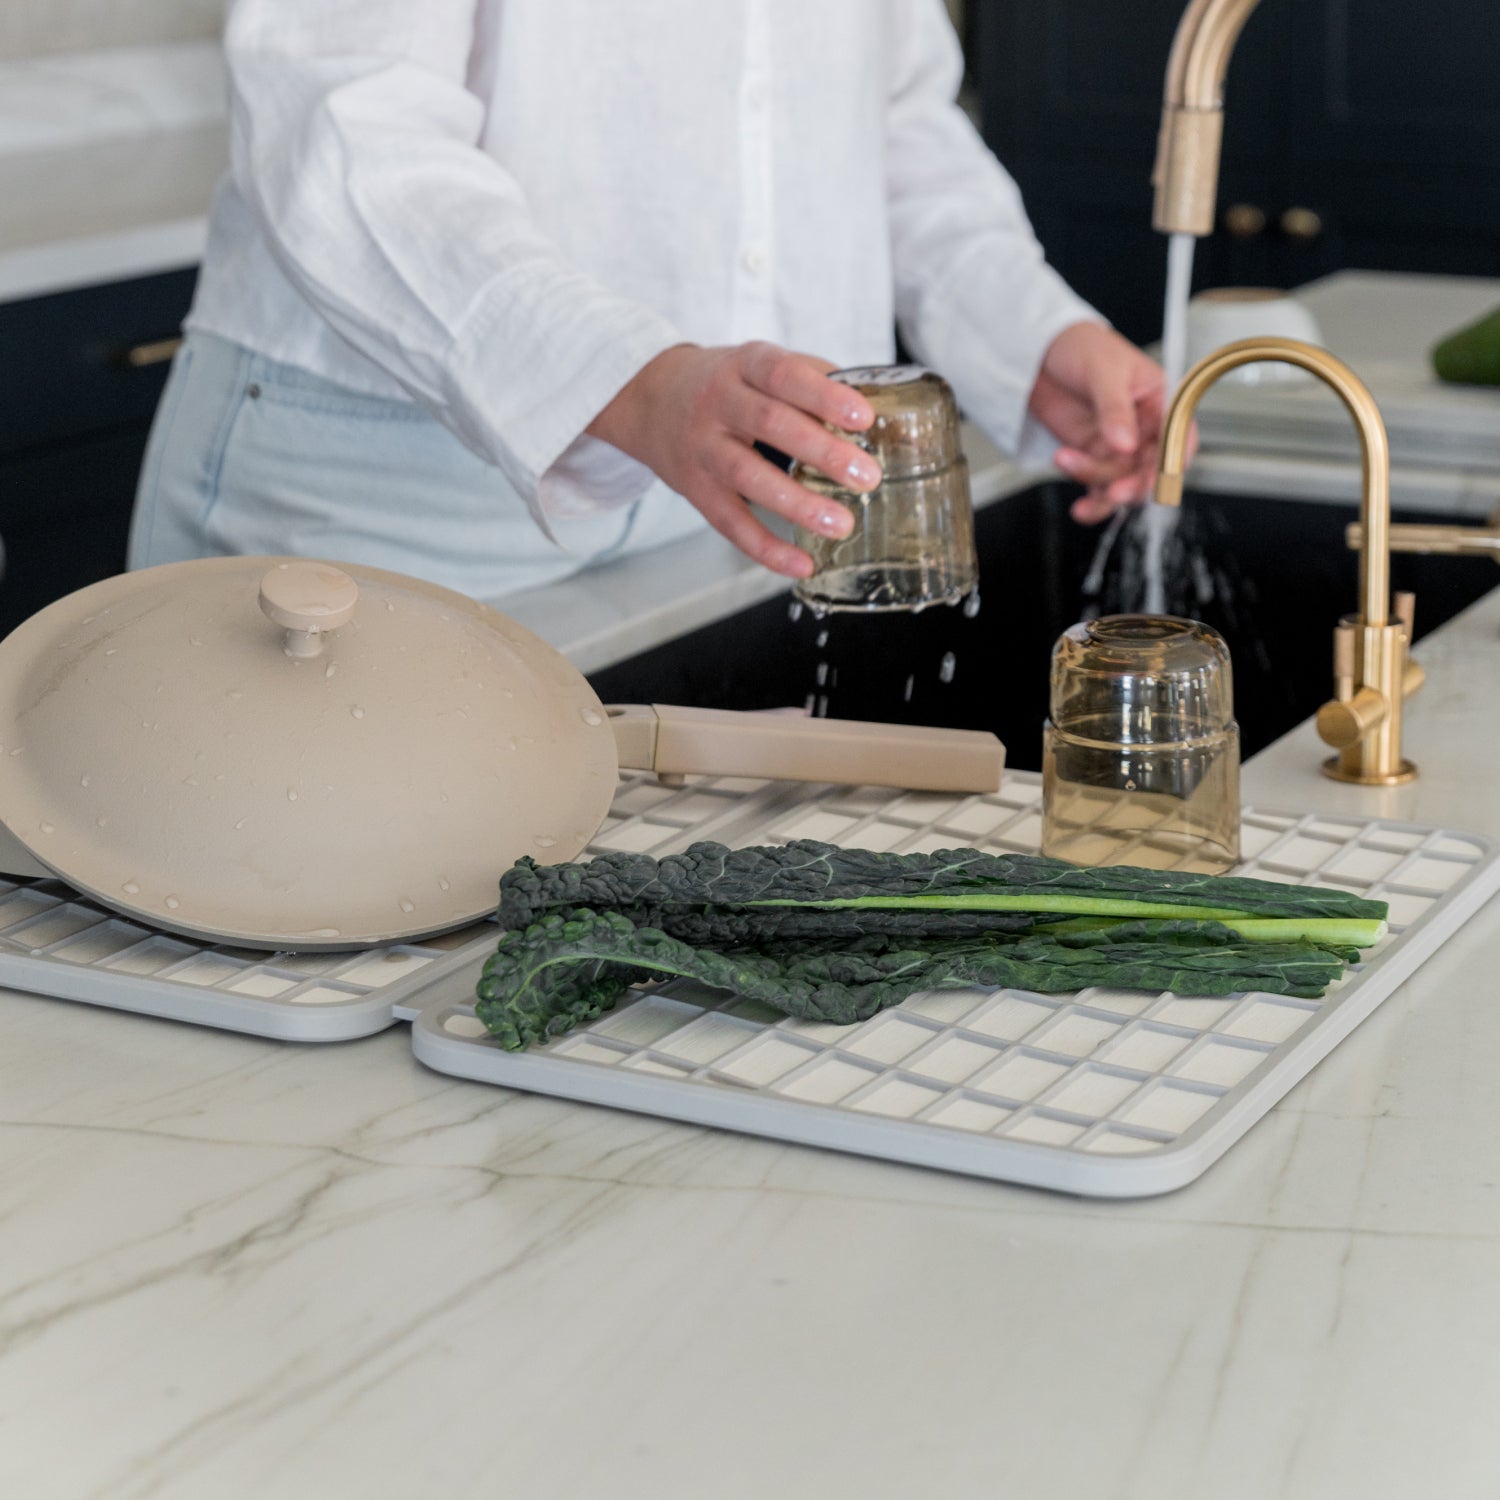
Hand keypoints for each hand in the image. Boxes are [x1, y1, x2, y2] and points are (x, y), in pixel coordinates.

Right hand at [588, 341, 879, 576]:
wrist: (649, 399)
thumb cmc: (725, 383)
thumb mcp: (759, 363)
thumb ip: (812, 378)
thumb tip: (878, 405)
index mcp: (743, 365)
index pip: (783, 374)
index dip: (823, 395)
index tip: (863, 416)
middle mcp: (718, 404)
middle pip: (769, 425)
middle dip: (822, 452)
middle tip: (867, 476)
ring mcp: (703, 449)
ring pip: (748, 478)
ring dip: (797, 505)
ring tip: (841, 524)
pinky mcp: (696, 491)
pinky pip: (730, 523)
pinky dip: (766, 548)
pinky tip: (801, 564)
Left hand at [1027, 321, 1196, 523]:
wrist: (1039, 353)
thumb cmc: (1081, 347)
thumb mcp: (1103, 371)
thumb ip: (1115, 409)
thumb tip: (1126, 443)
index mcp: (1160, 401)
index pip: (1179, 437)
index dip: (1173, 462)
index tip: (1157, 477)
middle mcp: (1143, 429)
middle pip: (1150, 470)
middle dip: (1133, 484)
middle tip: (1114, 491)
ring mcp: (1116, 446)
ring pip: (1120, 482)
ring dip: (1098, 484)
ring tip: (1066, 461)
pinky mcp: (1092, 457)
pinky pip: (1099, 489)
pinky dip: (1091, 504)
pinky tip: (1080, 508)